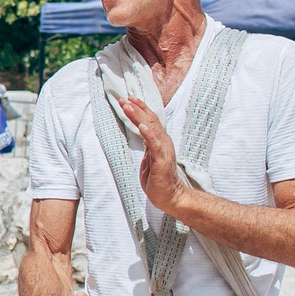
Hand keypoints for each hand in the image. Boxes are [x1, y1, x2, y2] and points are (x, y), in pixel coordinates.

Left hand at [120, 99, 185, 216]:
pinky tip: (142, 125)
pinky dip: (148, 133)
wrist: (171, 197)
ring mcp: (164, 150)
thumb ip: (147, 145)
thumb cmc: (159, 180)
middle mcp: (164, 142)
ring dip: (139, 116)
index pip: (150, 120)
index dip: (139, 109)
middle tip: (124, 98)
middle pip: (150, 120)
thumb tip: (141, 133)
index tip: (128, 99)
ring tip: (128, 106)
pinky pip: (155, 144)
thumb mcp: (149, 159)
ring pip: (151, 128)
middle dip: (136, 108)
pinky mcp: (162, 160)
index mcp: (160, 142)